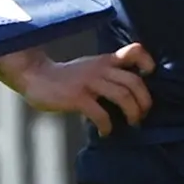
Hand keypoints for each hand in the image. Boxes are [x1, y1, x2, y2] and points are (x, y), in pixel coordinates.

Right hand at [0, 43, 155, 136]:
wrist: (34, 76)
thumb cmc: (63, 77)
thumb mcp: (88, 67)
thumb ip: (107, 73)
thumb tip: (130, 94)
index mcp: (105, 61)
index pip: (134, 51)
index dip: (147, 62)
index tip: (149, 76)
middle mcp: (100, 68)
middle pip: (135, 81)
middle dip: (144, 101)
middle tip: (142, 115)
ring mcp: (89, 82)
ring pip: (123, 96)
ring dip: (132, 113)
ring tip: (131, 124)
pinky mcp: (77, 97)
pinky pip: (101, 113)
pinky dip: (108, 126)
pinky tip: (105, 132)